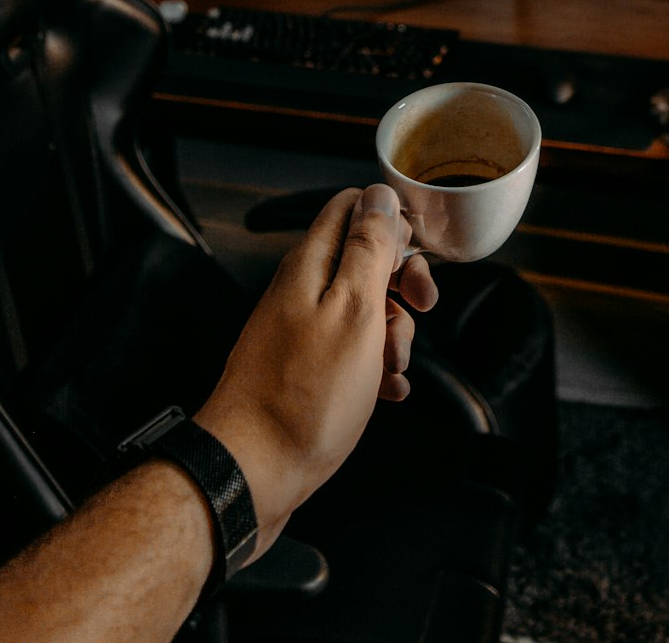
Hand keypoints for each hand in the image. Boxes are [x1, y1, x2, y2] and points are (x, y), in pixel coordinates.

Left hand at [195, 184, 436, 555]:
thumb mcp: (354, 311)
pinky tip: (385, 391)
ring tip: (391, 367)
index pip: (352, 206)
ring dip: (394, 334)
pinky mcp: (303, 371)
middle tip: (417, 308)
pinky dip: (376, 369)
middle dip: (402, 283)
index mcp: (312, 265)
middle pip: (364, 259)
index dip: (392, 223)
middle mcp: (303, 292)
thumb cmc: (303, 399)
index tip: (414, 259)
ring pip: (364, 310)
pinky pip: (351, 354)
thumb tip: (380, 196)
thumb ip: (368, 249)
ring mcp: (301, 332)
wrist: (252, 473)